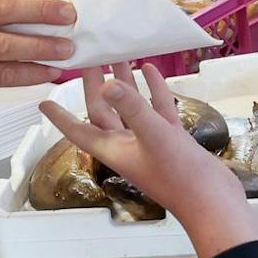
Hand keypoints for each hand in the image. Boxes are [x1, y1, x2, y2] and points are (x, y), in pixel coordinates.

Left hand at [41, 64, 255, 257]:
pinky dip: (154, 91)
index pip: (78, 130)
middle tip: (89, 59)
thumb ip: (132, 108)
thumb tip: (106, 84)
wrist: (213, 201)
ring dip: (124, 84)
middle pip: (103, 111)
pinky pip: (157, 109)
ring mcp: (150, 142)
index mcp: (114, 149)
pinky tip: (152, 71)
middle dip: (94, 86)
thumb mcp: (154, 136)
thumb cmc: (180, 176)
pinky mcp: (171, 139)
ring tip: (119, 56)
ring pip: (131, 107)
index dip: (60, 117)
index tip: (43, 102)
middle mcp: (128, 145)